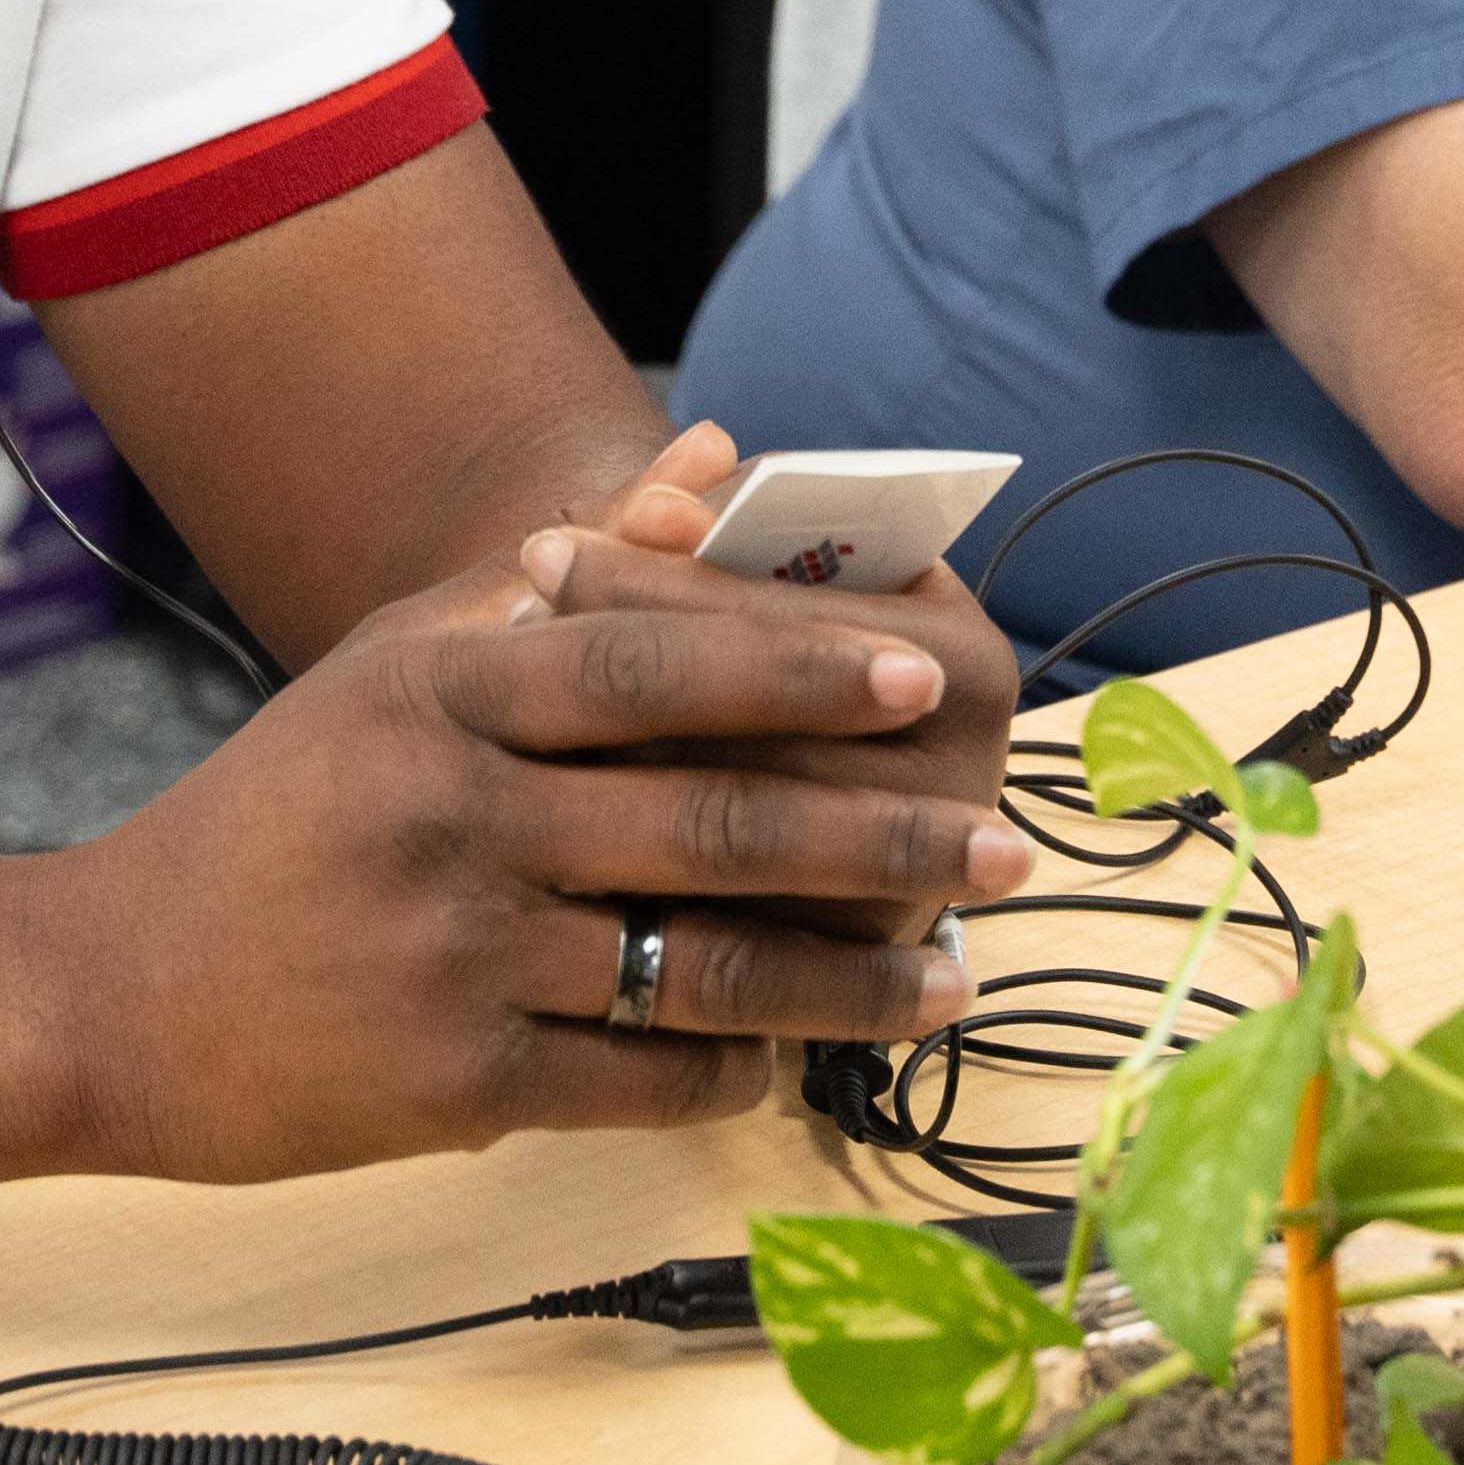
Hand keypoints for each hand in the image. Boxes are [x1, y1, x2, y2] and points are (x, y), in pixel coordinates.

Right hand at [5, 555, 1034, 1183]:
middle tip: (1006, 844)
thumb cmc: (286, 809)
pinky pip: (634, 1077)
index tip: (918, 675)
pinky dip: (734, 1068)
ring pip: (697, 963)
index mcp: (449, 692)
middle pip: (710, 816)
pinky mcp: (450, 1082)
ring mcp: (455, 952)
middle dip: (881, 837)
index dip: (793, 663)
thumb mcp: (404, 660)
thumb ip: (573, 566)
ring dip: (846, 977)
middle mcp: (457, 813)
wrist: (110, 987)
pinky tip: (806, 1056)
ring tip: (952, 974)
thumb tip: (723, 460)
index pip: (651, 664)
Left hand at [545, 433, 1029, 946]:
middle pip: (767, 741)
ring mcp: (905, 894)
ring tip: (500, 726)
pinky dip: (625, 879)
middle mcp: (957, 786)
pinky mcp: (838, 972)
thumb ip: (721, 532)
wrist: (817, 801)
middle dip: (627, 690)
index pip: (802, 622)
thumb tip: (665, 492)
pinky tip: (535, 827)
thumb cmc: (781, 654)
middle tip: (499, 641)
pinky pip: (719, 933)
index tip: (544, 549)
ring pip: (734, 846)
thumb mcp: (768, 582)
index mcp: (963, 665)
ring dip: (611, 783)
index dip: (666, 585)